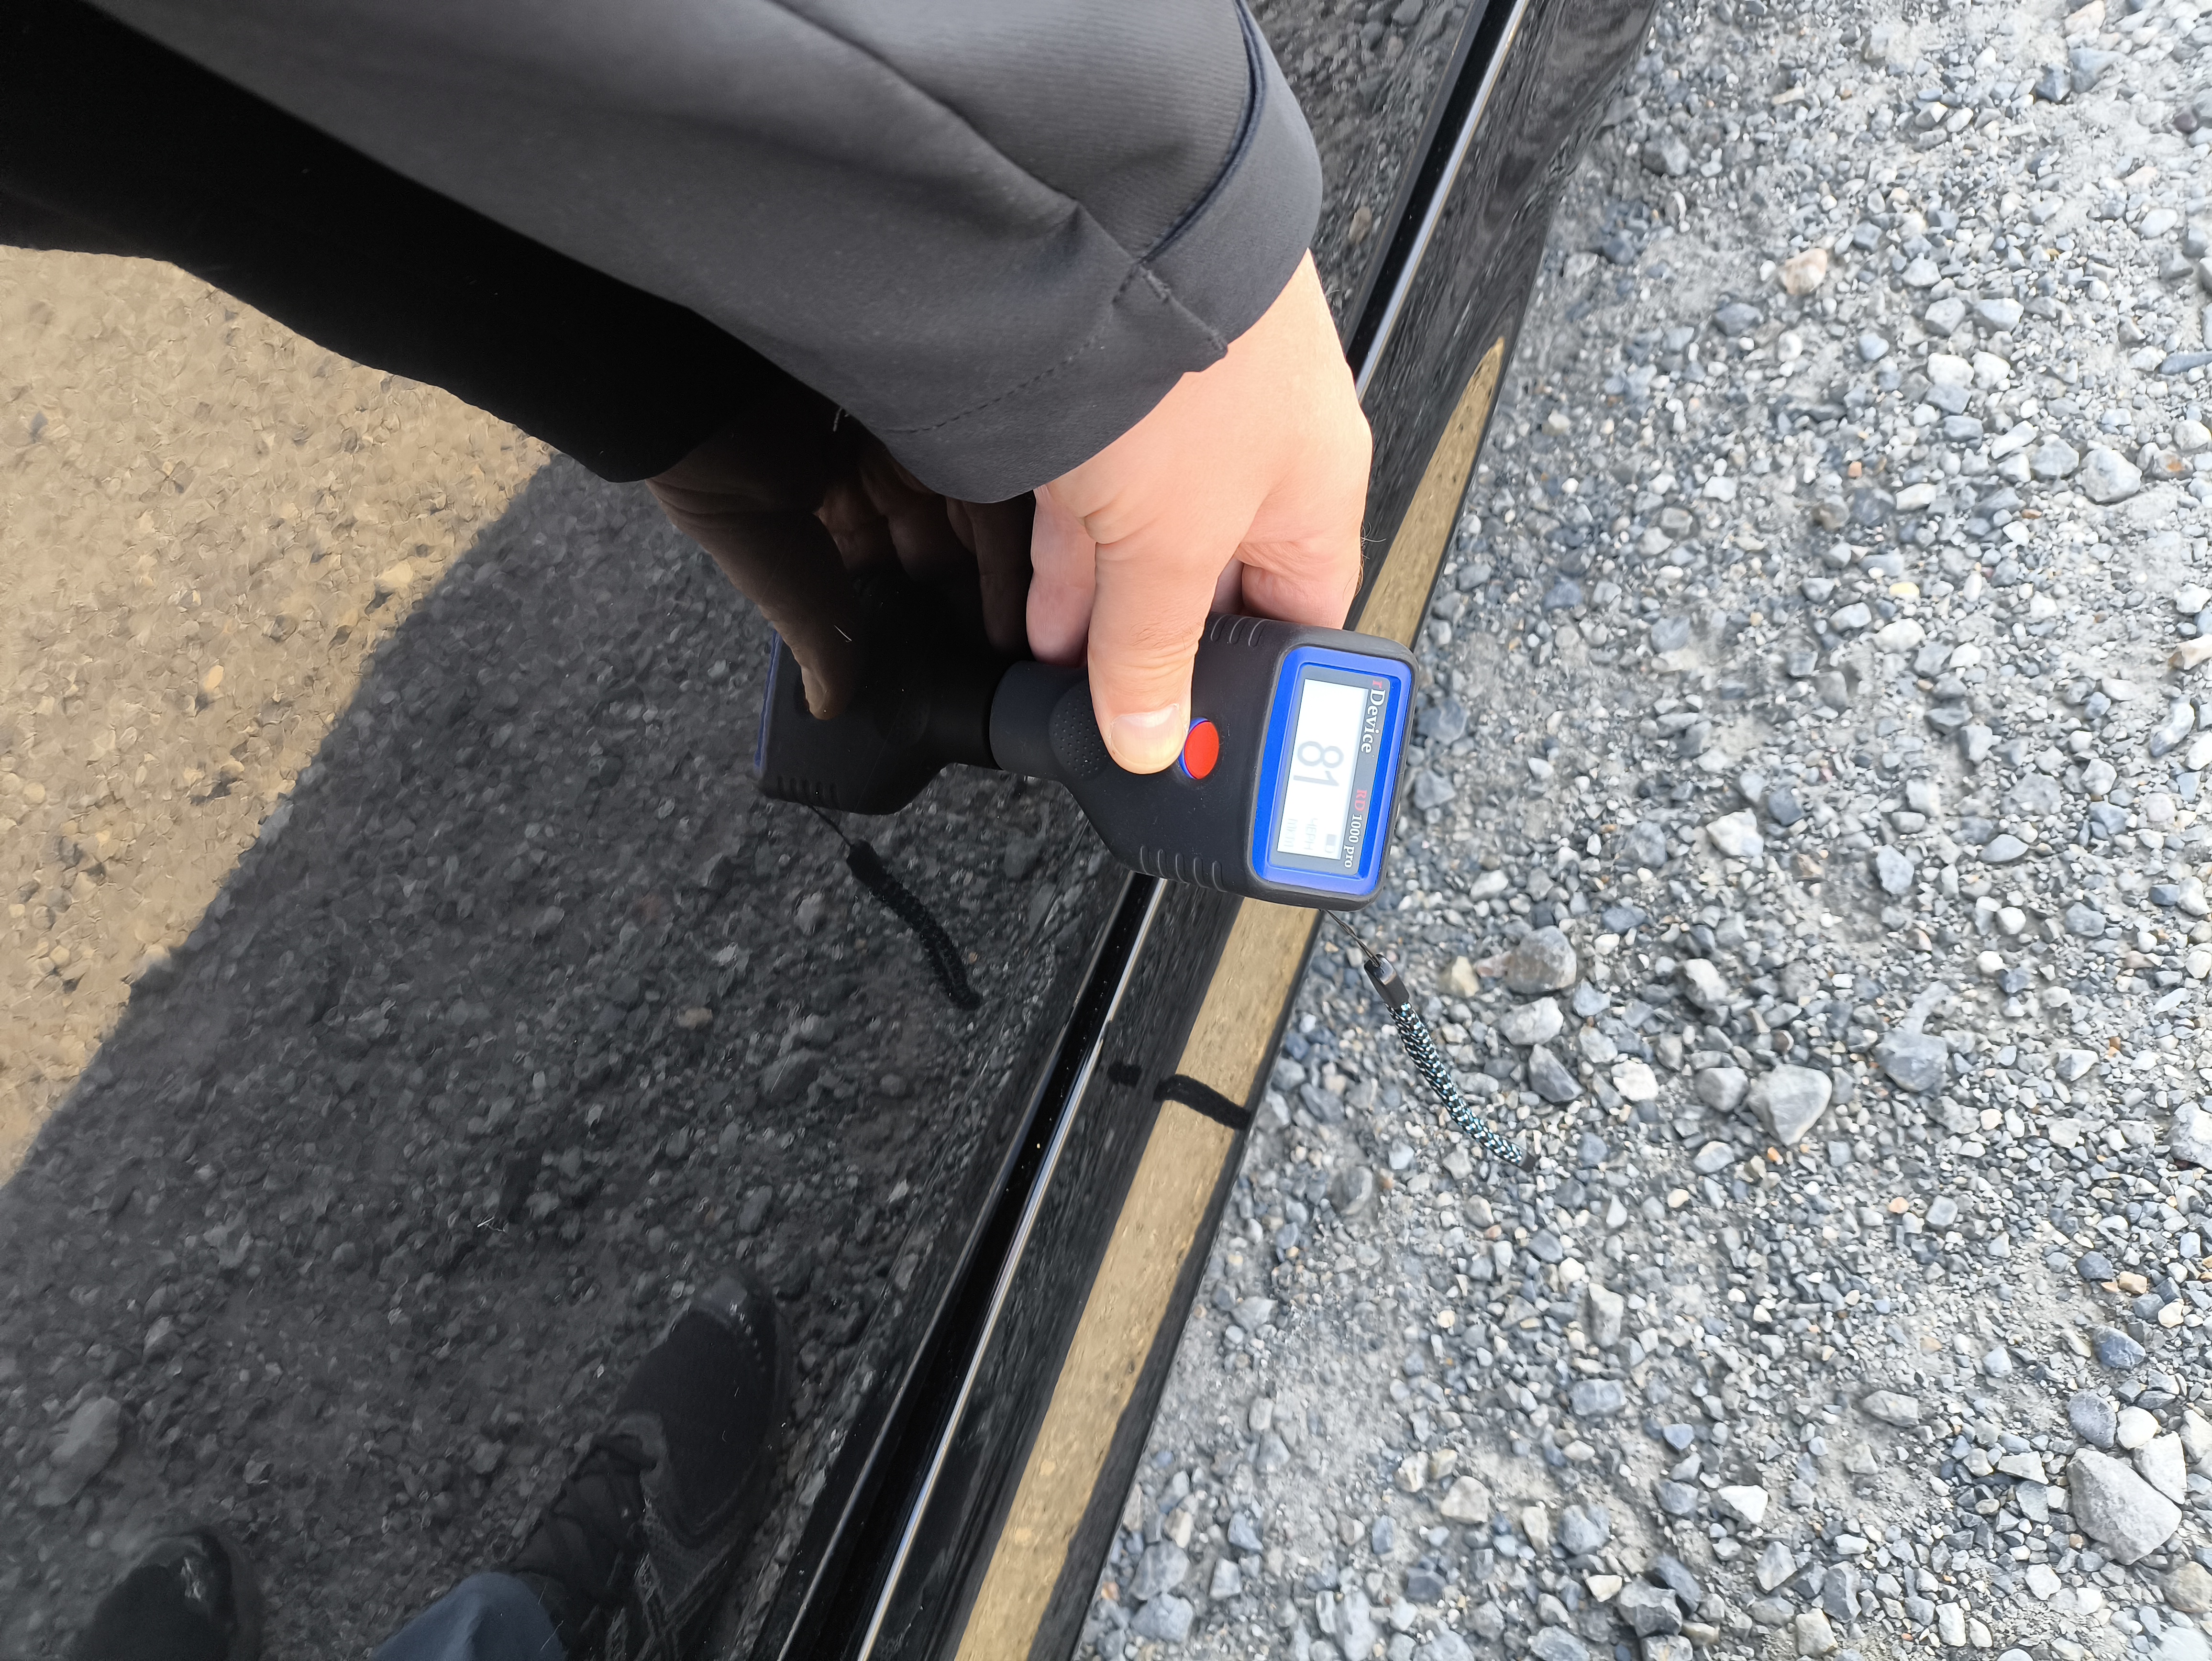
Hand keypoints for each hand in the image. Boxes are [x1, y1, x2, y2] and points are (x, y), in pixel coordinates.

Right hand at [647, 398, 1030, 718]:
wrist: (717, 387)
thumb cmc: (721, 483)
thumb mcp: (772, 576)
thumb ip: (816, 638)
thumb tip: (827, 704)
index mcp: (828, 512)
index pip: (894, 573)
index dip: (924, 620)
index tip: (953, 670)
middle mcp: (876, 477)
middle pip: (944, 551)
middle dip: (969, 607)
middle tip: (998, 670)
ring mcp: (914, 445)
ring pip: (975, 527)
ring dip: (999, 591)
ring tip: (1018, 659)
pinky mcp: (948, 419)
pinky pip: (996, 495)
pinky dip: (1011, 557)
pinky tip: (1022, 617)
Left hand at [1027, 252, 1369, 771]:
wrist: (1110, 223)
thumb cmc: (1186, 369)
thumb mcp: (1167, 546)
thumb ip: (1152, 650)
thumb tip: (1151, 736)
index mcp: (1321, 492)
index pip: (1304, 622)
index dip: (1256, 690)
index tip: (1202, 736)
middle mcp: (1268, 450)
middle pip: (1219, 587)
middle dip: (1161, 651)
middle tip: (1115, 712)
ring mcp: (1192, 416)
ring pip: (1152, 541)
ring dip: (1106, 609)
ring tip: (1062, 670)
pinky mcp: (1121, 387)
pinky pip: (1102, 494)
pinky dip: (1074, 552)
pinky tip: (1040, 600)